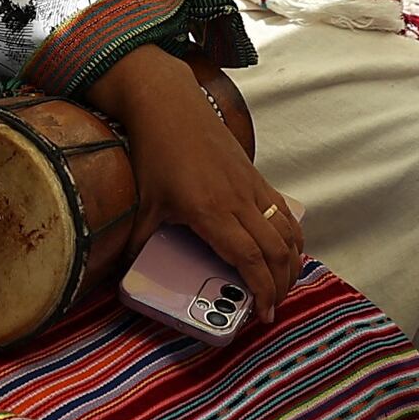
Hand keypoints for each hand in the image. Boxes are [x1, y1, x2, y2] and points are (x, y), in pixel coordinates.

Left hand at [100, 51, 301, 319]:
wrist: (169, 104)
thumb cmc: (155, 151)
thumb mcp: (144, 202)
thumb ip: (139, 241)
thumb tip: (126, 273)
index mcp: (211, 212)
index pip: (250, 260)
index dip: (262, 291)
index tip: (262, 315)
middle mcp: (239, 200)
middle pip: (277, 252)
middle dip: (280, 286)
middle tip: (271, 308)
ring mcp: (251, 185)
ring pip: (288, 232)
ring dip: (292, 262)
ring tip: (284, 285)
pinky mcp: (255, 175)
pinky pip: (284, 211)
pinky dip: (292, 236)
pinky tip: (287, 251)